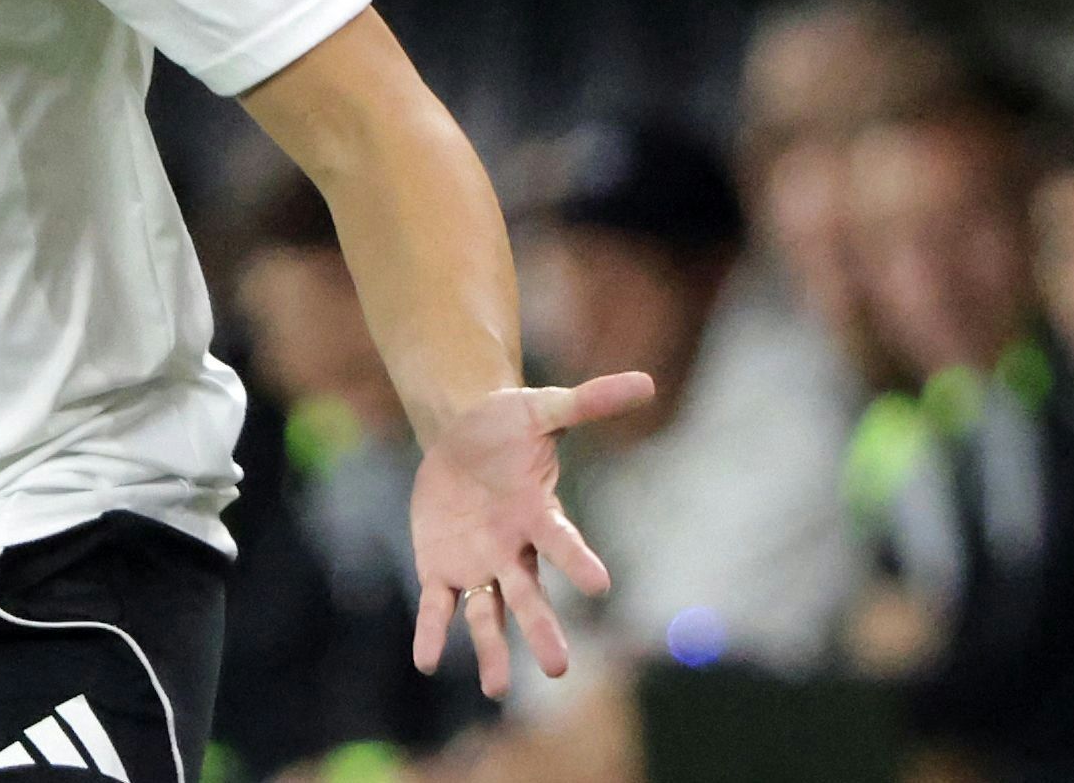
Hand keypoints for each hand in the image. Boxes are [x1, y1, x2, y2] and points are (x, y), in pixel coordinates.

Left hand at [409, 372, 654, 696]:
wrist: (463, 433)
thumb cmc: (511, 424)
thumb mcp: (543, 407)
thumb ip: (589, 401)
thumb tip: (646, 382)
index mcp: (538, 514)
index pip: (562, 541)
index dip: (578, 560)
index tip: (601, 585)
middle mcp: (513, 548)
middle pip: (529, 595)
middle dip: (541, 630)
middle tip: (558, 671)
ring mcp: (479, 562)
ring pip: (487, 613)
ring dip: (491, 649)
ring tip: (496, 691)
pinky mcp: (442, 566)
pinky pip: (438, 604)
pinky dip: (432, 632)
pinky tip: (427, 662)